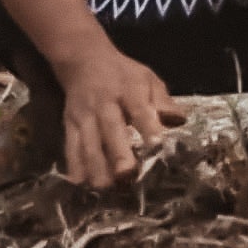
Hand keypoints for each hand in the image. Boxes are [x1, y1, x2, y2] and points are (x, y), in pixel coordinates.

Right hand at [52, 47, 186, 186]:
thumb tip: (178, 121)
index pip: (140, 109)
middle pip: (111, 129)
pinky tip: (80, 183)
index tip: (157, 146)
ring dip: (95, 165)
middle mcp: (104, 104)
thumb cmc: (123, 75)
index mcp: (129, 91)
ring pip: (88, 142)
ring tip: (105, 187)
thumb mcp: (147, 79)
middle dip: (117, 153)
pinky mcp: (69, 125)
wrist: (83, 60)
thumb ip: (163, 102)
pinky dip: (74, 165)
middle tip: (126, 175)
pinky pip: (70, 147)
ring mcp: (84, 115)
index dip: (148, 127)